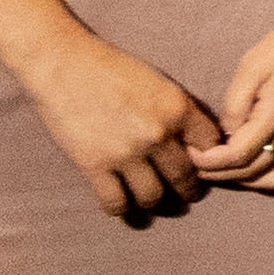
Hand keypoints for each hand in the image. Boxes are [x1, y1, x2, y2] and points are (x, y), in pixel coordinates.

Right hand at [9, 24, 214, 220]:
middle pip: (184, 178)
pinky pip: (116, 202)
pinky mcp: (94, 165)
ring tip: (156, 203)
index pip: (210, 147)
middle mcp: (156, 133)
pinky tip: (125, 208)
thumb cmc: (111, 67)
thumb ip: (178, 112)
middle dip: (189, 190)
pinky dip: (122, 211)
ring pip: (153, 197)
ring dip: (156, 204)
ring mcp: (125, 152)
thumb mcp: (158, 83)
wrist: (63, 63)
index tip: (204, 166)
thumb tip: (198, 142)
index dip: (209, 159)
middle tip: (187, 195)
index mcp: (177, 108)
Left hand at [190, 0, 273, 193]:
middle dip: (221, 174)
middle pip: (254, 171)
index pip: (237, 154)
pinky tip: (264, 172)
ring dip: (250, 182)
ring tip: (230, 171)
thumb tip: (226, 132)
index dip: (209, 161)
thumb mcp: (252, 63)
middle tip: (198, 165)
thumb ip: (234, 102)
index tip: (191, 153)